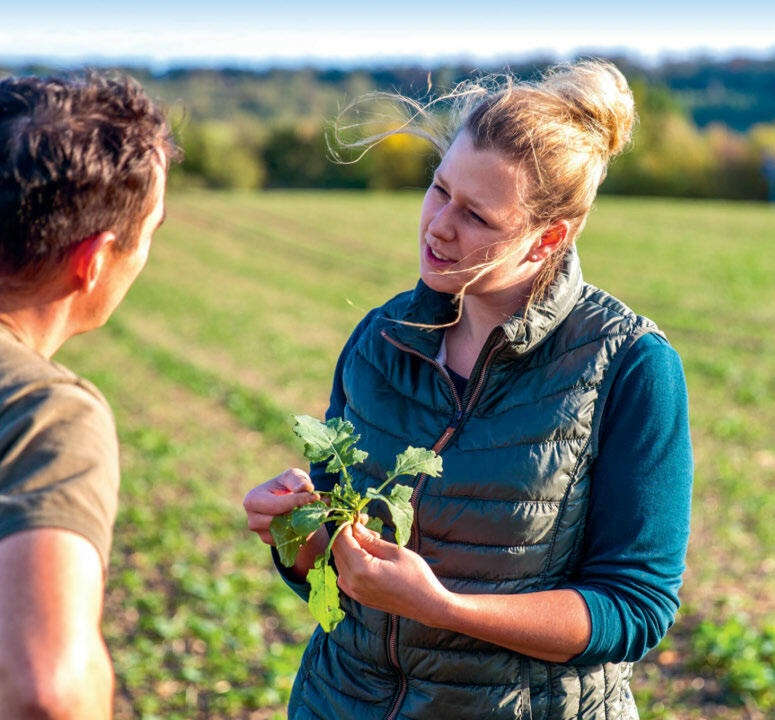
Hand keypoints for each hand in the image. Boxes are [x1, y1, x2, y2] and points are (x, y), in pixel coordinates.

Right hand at [243, 468, 319, 544]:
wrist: (288, 502)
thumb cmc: (287, 485)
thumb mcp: (292, 477)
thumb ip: (298, 480)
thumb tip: (305, 488)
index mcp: (253, 500)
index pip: (277, 505)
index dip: (298, 501)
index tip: (315, 497)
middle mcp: (253, 521)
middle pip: (280, 522)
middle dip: (300, 514)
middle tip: (316, 505)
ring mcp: (261, 534)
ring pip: (287, 534)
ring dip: (303, 524)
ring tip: (314, 511)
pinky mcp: (273, 543)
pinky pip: (291, 541)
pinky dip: (303, 532)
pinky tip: (309, 520)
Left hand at [332, 522, 450, 624]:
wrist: (427, 605)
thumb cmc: (416, 576)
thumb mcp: (394, 552)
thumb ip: (370, 539)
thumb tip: (354, 526)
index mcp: (361, 570)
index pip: (340, 540)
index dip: (347, 524)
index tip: (360, 517)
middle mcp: (352, 583)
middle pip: (337, 550)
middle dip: (348, 534)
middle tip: (369, 528)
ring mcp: (354, 592)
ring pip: (339, 561)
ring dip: (350, 547)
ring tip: (373, 542)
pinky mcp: (358, 597)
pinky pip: (344, 574)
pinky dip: (351, 561)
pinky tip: (368, 557)